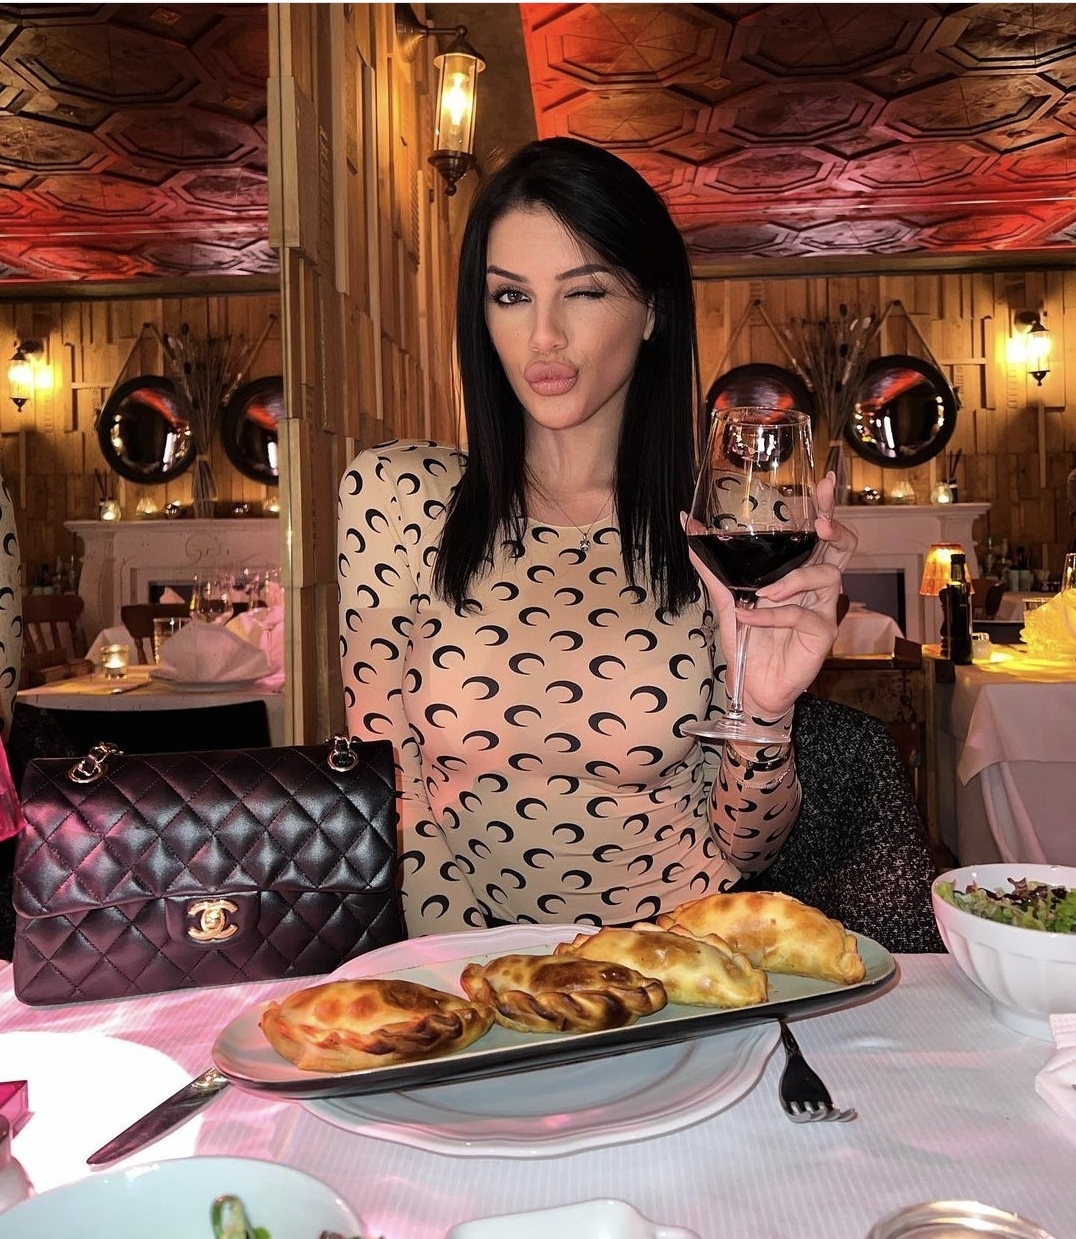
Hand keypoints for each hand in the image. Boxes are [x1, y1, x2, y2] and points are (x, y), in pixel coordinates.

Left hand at [682, 471, 857, 721]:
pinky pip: (803, 614)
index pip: (820, 534)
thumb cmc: (747, 637)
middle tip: (821, 524)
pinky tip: (751, 619)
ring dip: (792, 580)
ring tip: (763, 593)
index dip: (827, 508)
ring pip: (825, 576)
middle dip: (835, 529)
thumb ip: (710, 562)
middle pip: (841, 547)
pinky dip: (773, 615)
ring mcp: (824, 608)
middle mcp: (817, 585)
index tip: (826, 483)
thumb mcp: (724, 595)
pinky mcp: (822, 632)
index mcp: (799, 570)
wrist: (751, 683)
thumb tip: (686, 524)